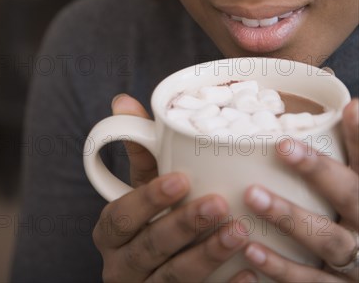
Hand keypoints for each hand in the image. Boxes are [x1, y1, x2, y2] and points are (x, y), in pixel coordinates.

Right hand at [93, 94, 247, 281]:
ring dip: (208, 255)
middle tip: (219, 203)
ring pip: (173, 279)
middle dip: (184, 226)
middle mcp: (122, 265)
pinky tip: (251, 273)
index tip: (180, 179)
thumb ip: (139, 150)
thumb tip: (122, 100)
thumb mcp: (143, 186)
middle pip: (149, 248)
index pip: (121, 216)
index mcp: (111, 231)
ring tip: (241, 233)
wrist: (156, 273)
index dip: (148, 199)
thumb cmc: (153, 218)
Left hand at [232, 98, 358, 282]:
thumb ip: (356, 151)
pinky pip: (311, 282)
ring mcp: (357, 264)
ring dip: (290, 217)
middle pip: (351, 197)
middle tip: (284, 147)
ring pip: (327, 240)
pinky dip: (282, 269)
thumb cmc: (358, 216)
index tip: (349, 108)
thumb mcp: (358, 187)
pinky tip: (251, 250)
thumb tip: (352, 105)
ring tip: (253, 196)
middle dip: (319, 172)